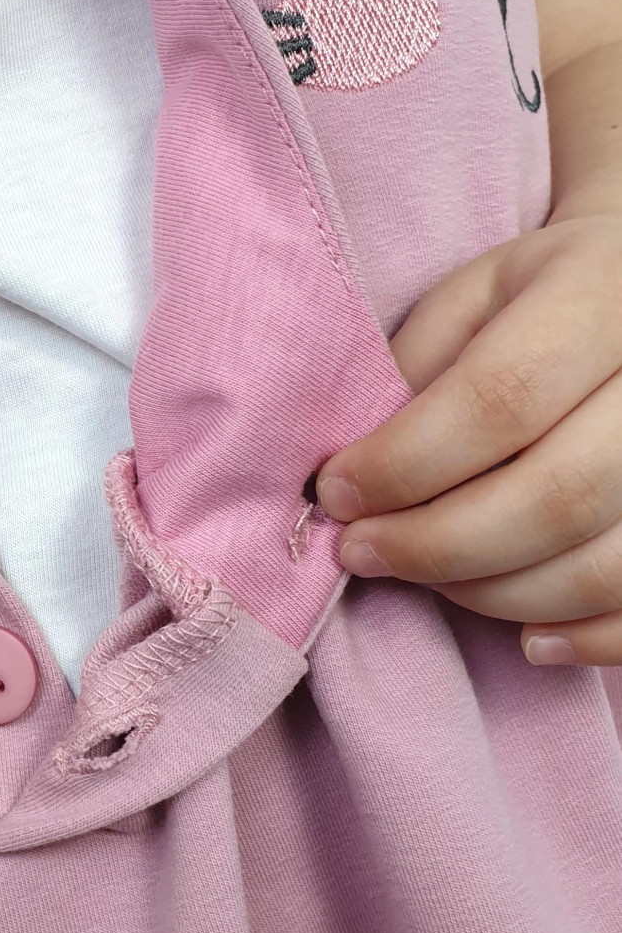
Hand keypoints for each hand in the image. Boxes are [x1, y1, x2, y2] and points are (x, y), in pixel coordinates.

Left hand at [316, 214, 621, 666]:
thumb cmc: (546, 300)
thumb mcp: (474, 297)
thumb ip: (419, 371)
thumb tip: (353, 480)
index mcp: (604, 292)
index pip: (502, 398)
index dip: (405, 463)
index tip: (337, 494)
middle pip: (555, 496)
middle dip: (435, 545)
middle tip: (362, 552)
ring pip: (602, 567)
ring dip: (492, 595)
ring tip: (428, 579)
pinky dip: (582, 640)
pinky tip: (526, 636)